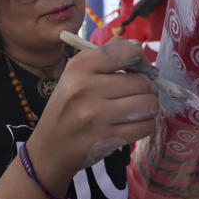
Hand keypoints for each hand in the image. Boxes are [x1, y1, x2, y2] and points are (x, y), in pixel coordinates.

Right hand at [26, 38, 158, 186]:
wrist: (50, 148)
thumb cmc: (68, 107)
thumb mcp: (76, 74)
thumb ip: (106, 55)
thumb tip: (139, 49)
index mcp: (79, 66)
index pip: (127, 52)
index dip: (141, 60)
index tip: (140, 68)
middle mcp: (86, 88)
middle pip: (142, 82)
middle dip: (147, 88)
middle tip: (137, 94)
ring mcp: (96, 115)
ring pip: (148, 104)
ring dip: (149, 108)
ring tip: (137, 109)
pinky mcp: (106, 138)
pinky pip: (146, 126)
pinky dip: (146, 124)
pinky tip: (133, 124)